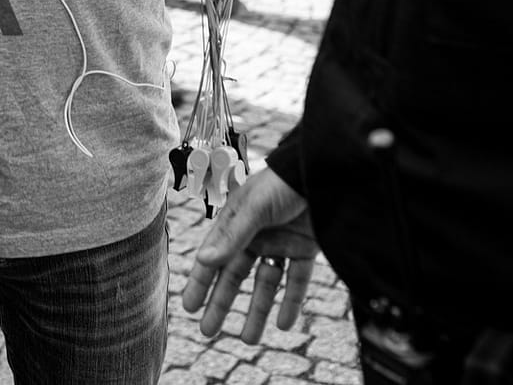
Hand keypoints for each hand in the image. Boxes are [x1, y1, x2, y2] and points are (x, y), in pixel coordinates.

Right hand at [181, 167, 319, 341]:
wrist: (323, 172)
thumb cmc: (283, 182)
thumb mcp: (255, 208)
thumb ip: (232, 236)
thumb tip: (204, 260)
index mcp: (236, 221)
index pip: (213, 257)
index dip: (200, 282)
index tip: (188, 306)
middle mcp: (255, 234)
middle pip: (235, 275)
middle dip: (221, 303)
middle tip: (208, 331)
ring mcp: (280, 243)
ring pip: (265, 284)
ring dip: (257, 310)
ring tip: (248, 339)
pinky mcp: (305, 249)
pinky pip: (296, 281)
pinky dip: (290, 302)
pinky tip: (283, 325)